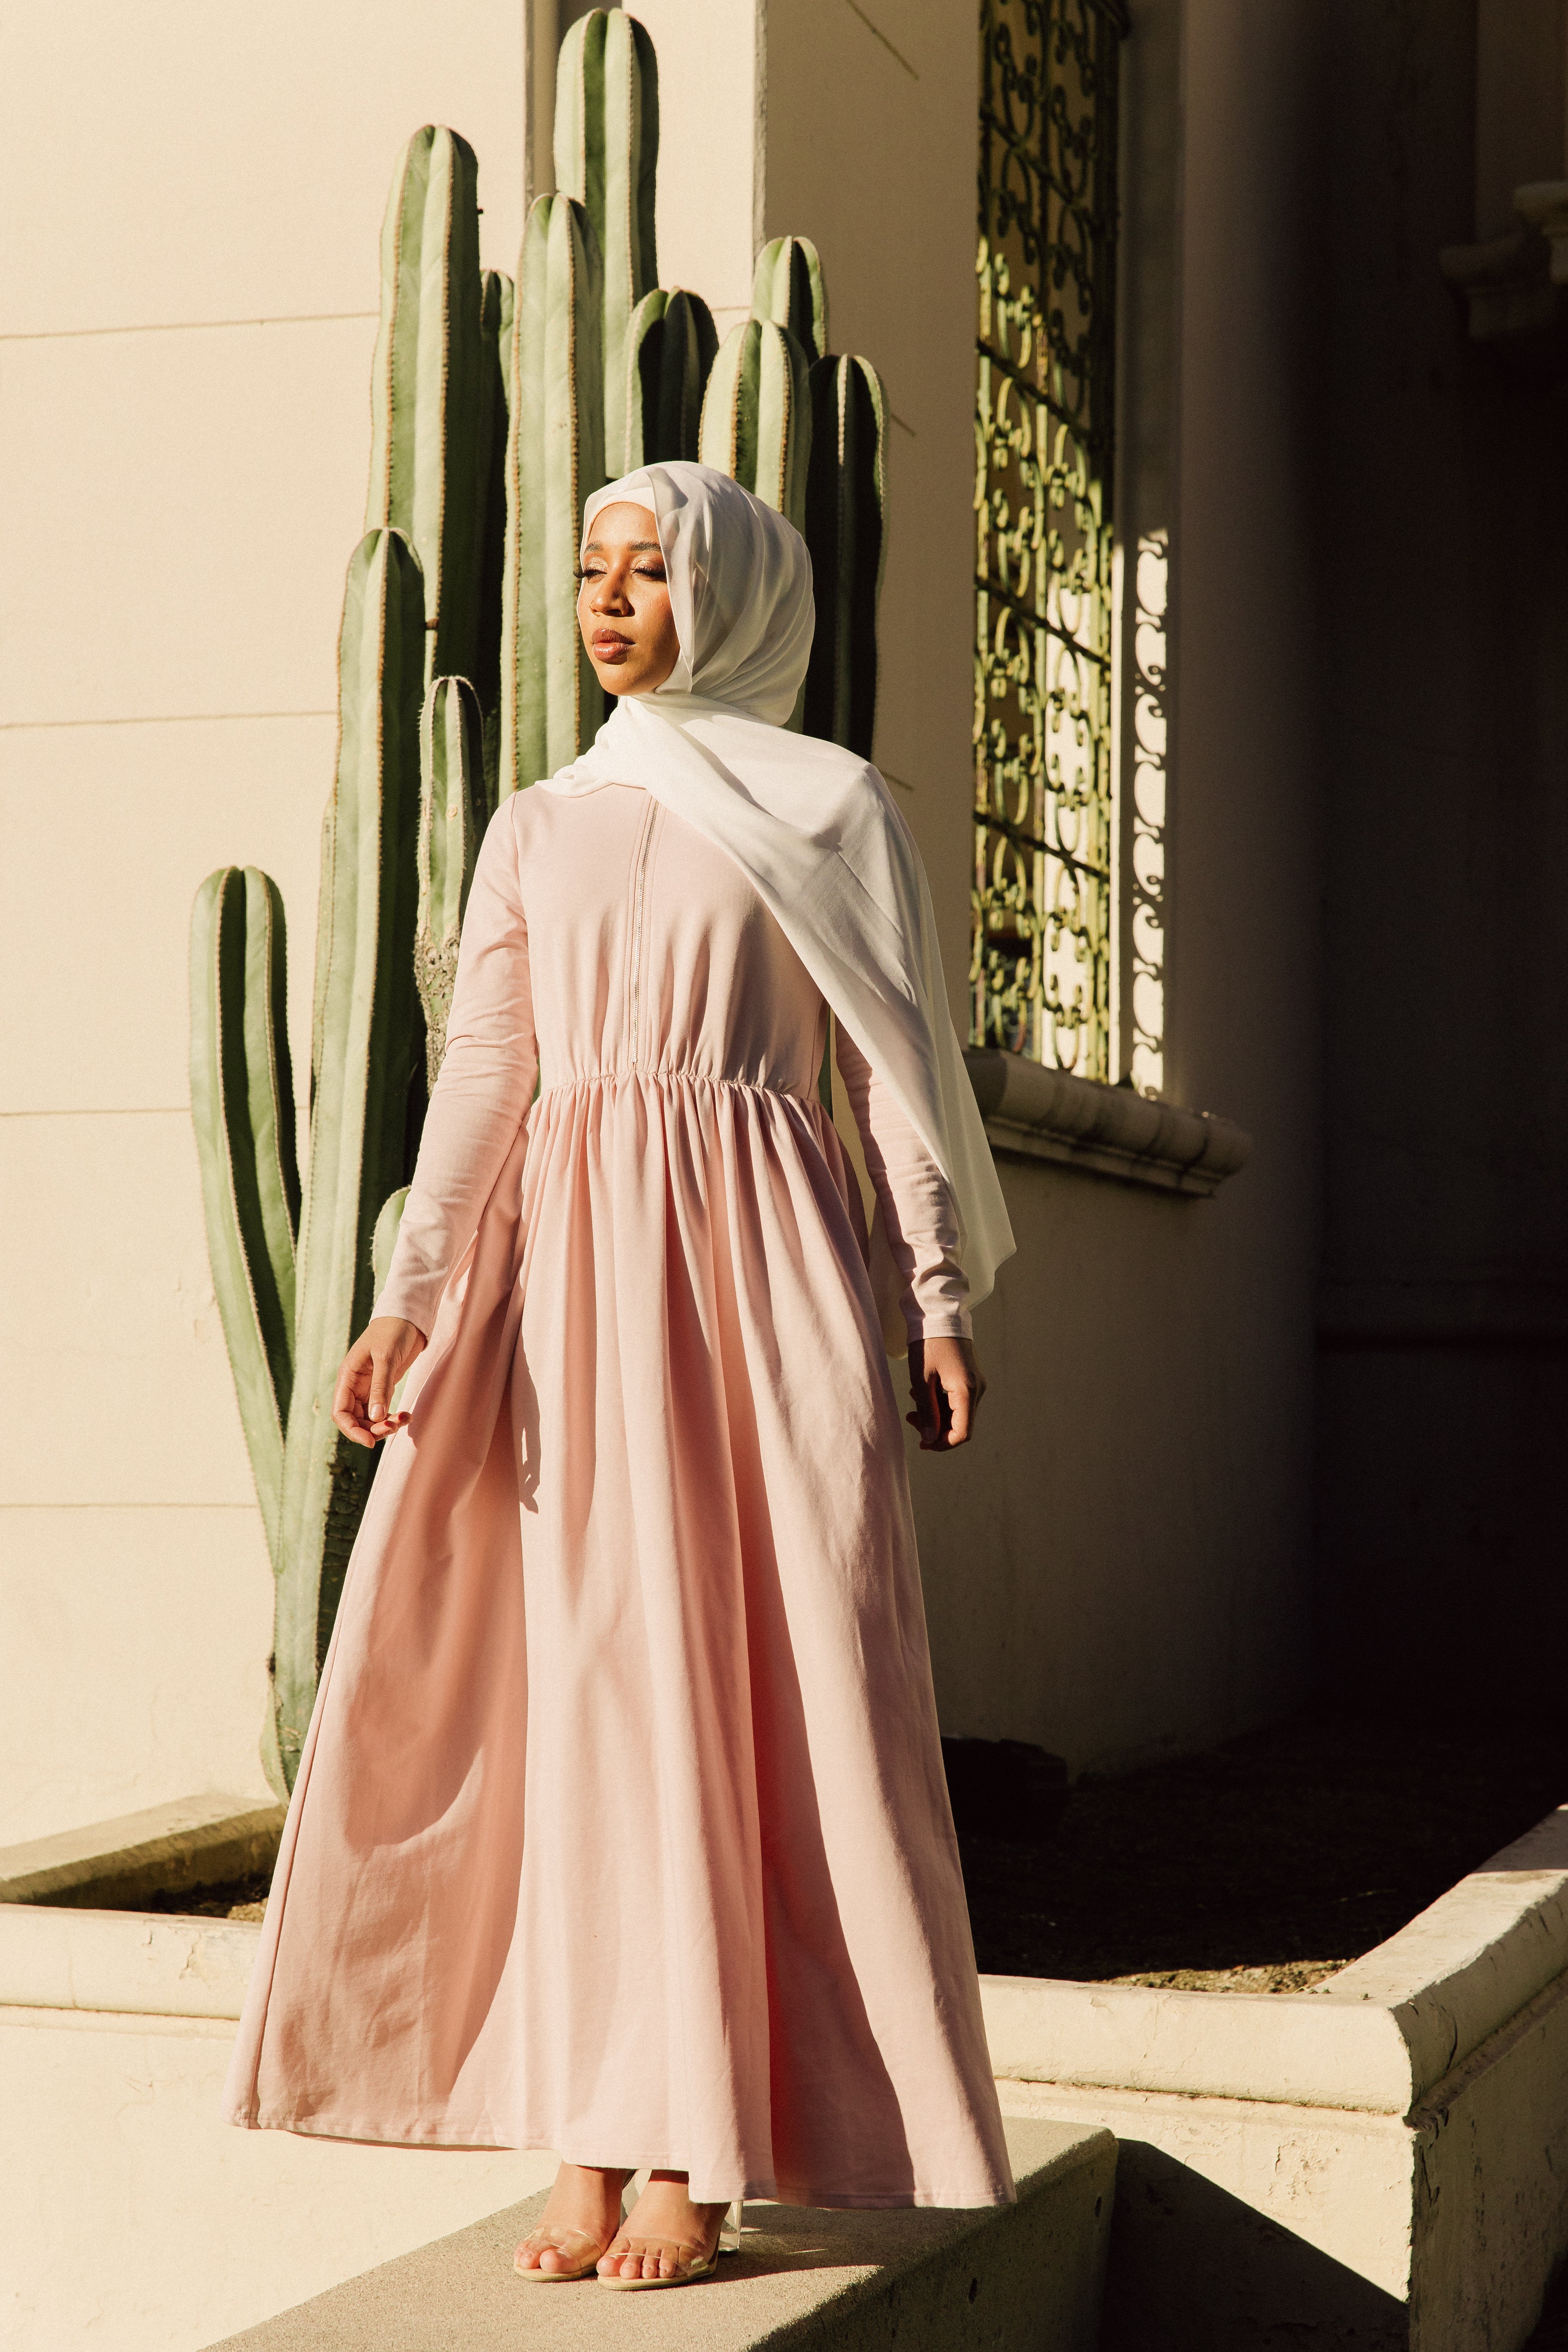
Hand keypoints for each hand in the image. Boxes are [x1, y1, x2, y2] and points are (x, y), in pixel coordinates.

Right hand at [331, 1316, 426, 1448]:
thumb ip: (381, 1386)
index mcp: (348, 1377)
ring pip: (370, 1418)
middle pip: (355, 1419)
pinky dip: (393, 1418)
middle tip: (394, 1427)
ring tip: (405, 1419)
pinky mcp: (383, 1388)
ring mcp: (368, 1388)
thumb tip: (376, 1417)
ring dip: (385, 1425)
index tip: (370, 1441)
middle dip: (372, 1429)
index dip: (351, 1430)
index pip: (340, 1412)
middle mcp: (355, 1385)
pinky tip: (407, 1416)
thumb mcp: (386, 1357)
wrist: (408, 1318)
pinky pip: (383, 1411)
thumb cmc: (393, 1332)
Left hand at [906, 1336, 985, 1450]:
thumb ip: (927, 1412)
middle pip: (959, 1424)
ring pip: (956, 1413)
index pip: (962, 1433)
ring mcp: (975, 1384)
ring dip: (934, 1414)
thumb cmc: (928, 1343)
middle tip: (910, 1418)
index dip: (942, 1444)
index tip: (922, 1443)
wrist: (939, 1314)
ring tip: (913, 1401)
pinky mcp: (969, 1379)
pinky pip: (956, 1400)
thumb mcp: (921, 1379)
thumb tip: (930, 1439)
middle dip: (934, 1428)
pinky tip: (922, 1392)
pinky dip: (939, 1402)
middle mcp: (976, 1390)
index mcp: (967, 1390)